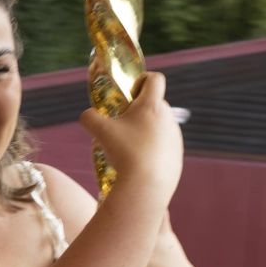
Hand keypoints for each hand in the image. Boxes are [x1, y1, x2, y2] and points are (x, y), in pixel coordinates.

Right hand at [79, 71, 181, 199]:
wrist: (146, 187)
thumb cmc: (124, 153)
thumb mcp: (99, 131)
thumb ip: (89, 117)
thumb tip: (87, 115)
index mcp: (152, 106)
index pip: (155, 79)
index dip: (142, 80)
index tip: (129, 93)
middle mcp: (168, 119)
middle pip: (155, 104)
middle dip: (139, 111)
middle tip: (122, 125)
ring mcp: (175, 139)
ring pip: (160, 127)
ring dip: (146, 131)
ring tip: (129, 149)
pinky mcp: (177, 157)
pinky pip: (164, 147)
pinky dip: (152, 151)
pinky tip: (139, 164)